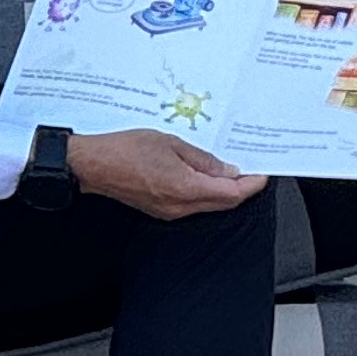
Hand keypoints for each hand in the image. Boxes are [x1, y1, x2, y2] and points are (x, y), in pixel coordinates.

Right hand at [70, 129, 269, 220]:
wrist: (93, 166)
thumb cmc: (126, 150)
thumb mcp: (171, 144)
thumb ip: (203, 159)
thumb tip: (229, 171)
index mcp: (186, 188)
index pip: (232, 194)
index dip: (252, 184)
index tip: (263, 172)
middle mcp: (180, 206)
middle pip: (224, 203)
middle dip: (243, 188)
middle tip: (253, 168)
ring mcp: (170, 211)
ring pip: (209, 205)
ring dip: (225, 190)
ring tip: (233, 169)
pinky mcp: (161, 210)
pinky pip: (193, 204)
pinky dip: (207, 192)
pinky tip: (207, 176)